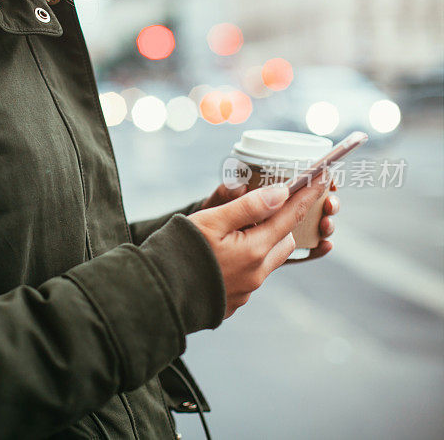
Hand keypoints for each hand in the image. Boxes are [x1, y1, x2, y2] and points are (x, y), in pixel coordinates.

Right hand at [189, 176, 327, 317]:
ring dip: (263, 244)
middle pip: (284, 241)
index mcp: (254, 249)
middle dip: (282, 223)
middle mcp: (257, 273)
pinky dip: (245, 262)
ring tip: (239, 232)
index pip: (290, 216)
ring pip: (268, 260)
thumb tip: (280, 193)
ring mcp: (247, 291)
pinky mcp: (234, 302)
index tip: (323, 177)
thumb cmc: (178, 251)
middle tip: (270, 206)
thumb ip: (247, 207)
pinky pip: (250, 276)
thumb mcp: (211, 221)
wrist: (157, 293)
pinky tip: (222, 258)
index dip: (307, 195)